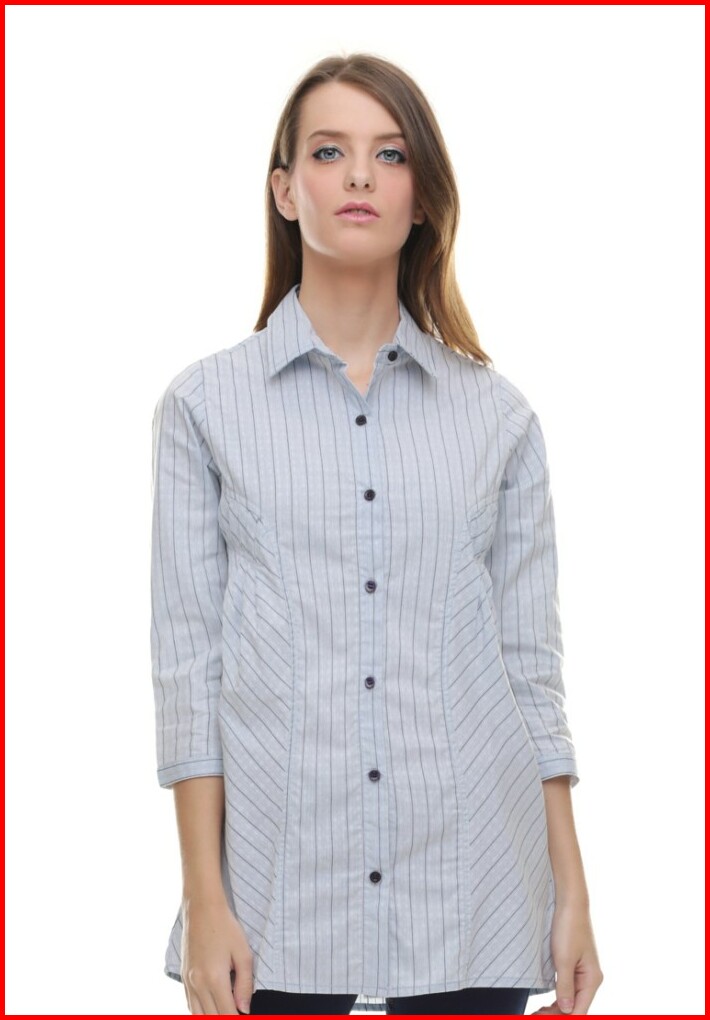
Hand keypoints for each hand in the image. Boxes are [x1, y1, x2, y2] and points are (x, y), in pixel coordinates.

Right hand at [180, 897, 253, 1014]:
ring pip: (197, 1015)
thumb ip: (245, 984)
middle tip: (237, 1010)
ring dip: (212, 1016)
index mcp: (215, 979)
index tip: (246, 1015)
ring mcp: (188, 981)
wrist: (202, 908)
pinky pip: (189, 1004)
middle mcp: (198, 984)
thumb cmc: (225, 927)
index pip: (227, 1014)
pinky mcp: (183, 976)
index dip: (238, 1018)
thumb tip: (245, 1009)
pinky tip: (210, 1008)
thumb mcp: (243, 953)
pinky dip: (200, 1011)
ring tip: (225, 1009)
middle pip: (212, 1017)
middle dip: (226, 1017)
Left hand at [531, 901, 603, 1014]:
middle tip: (534, 1015)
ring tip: (537, 1013)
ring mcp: (582, 972)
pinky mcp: (573, 965)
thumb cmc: (568, 927)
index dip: (561, 1017)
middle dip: (556, 1014)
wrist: (569, 902)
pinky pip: (567, 988)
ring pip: (570, 999)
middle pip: (575, 1007)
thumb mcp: (564, 958)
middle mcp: (589, 978)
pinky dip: (557, 998)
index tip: (540, 1016)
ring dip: (555, 1009)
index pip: (579, 1010)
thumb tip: (566, 1011)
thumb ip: (565, 986)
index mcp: (592, 979)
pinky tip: (545, 1003)